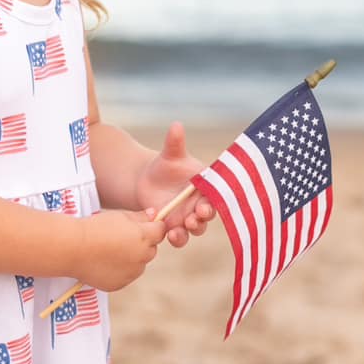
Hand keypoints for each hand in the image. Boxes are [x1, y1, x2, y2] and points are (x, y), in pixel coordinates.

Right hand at [75, 209, 167, 291]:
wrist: (73, 248)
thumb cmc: (95, 227)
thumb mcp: (120, 216)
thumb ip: (141, 217)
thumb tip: (156, 215)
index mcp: (144, 237)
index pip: (160, 231)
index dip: (152, 227)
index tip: (141, 225)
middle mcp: (142, 257)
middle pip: (151, 249)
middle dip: (142, 243)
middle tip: (121, 237)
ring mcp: (131, 273)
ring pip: (139, 264)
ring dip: (132, 258)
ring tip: (110, 249)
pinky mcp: (120, 284)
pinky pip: (126, 275)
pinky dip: (120, 270)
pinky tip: (104, 261)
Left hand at [134, 120, 215, 248]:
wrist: (148, 181)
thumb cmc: (166, 165)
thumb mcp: (170, 154)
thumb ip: (175, 143)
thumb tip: (176, 126)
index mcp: (205, 187)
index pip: (214, 197)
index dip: (212, 203)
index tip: (203, 206)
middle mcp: (200, 204)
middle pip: (206, 216)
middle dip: (201, 219)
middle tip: (193, 219)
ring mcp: (189, 218)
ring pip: (194, 229)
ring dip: (189, 232)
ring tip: (178, 231)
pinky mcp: (175, 227)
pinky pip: (179, 236)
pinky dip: (175, 238)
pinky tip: (168, 235)